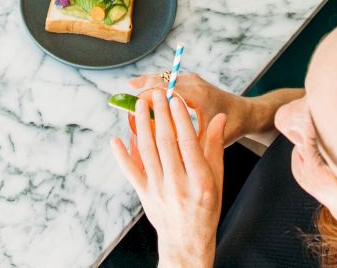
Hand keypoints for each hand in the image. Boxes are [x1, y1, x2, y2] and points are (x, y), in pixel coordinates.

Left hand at [111, 88, 225, 267]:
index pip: (188, 142)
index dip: (181, 119)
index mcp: (200, 181)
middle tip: (156, 94)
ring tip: (138, 106)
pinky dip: (121, 155)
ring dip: (141, 126)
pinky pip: (130, 172)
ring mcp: (159, 190)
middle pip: (165, 142)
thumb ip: (216, 147)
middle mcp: (178, 185)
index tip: (175, 99)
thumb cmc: (206, 208)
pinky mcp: (144, 194)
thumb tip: (219, 119)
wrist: (187, 242)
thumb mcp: (218, 179)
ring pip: (146, 151)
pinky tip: (116, 138)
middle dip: (159, 114)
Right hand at [130, 72, 261, 145]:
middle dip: (142, 91)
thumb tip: (168, 151)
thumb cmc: (233, 127)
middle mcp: (194, 83)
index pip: (166, 92)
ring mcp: (192, 80)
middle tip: (126, 105)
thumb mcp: (214, 140)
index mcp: (198, 96)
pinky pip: (167, 79)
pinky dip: (153, 84)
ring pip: (162, 77)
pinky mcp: (191, 81)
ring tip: (129, 98)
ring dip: (146, 85)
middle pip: (160, 80)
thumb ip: (191, 142)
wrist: (248, 112)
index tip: (134, 111)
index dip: (148, 99)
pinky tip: (140, 92)